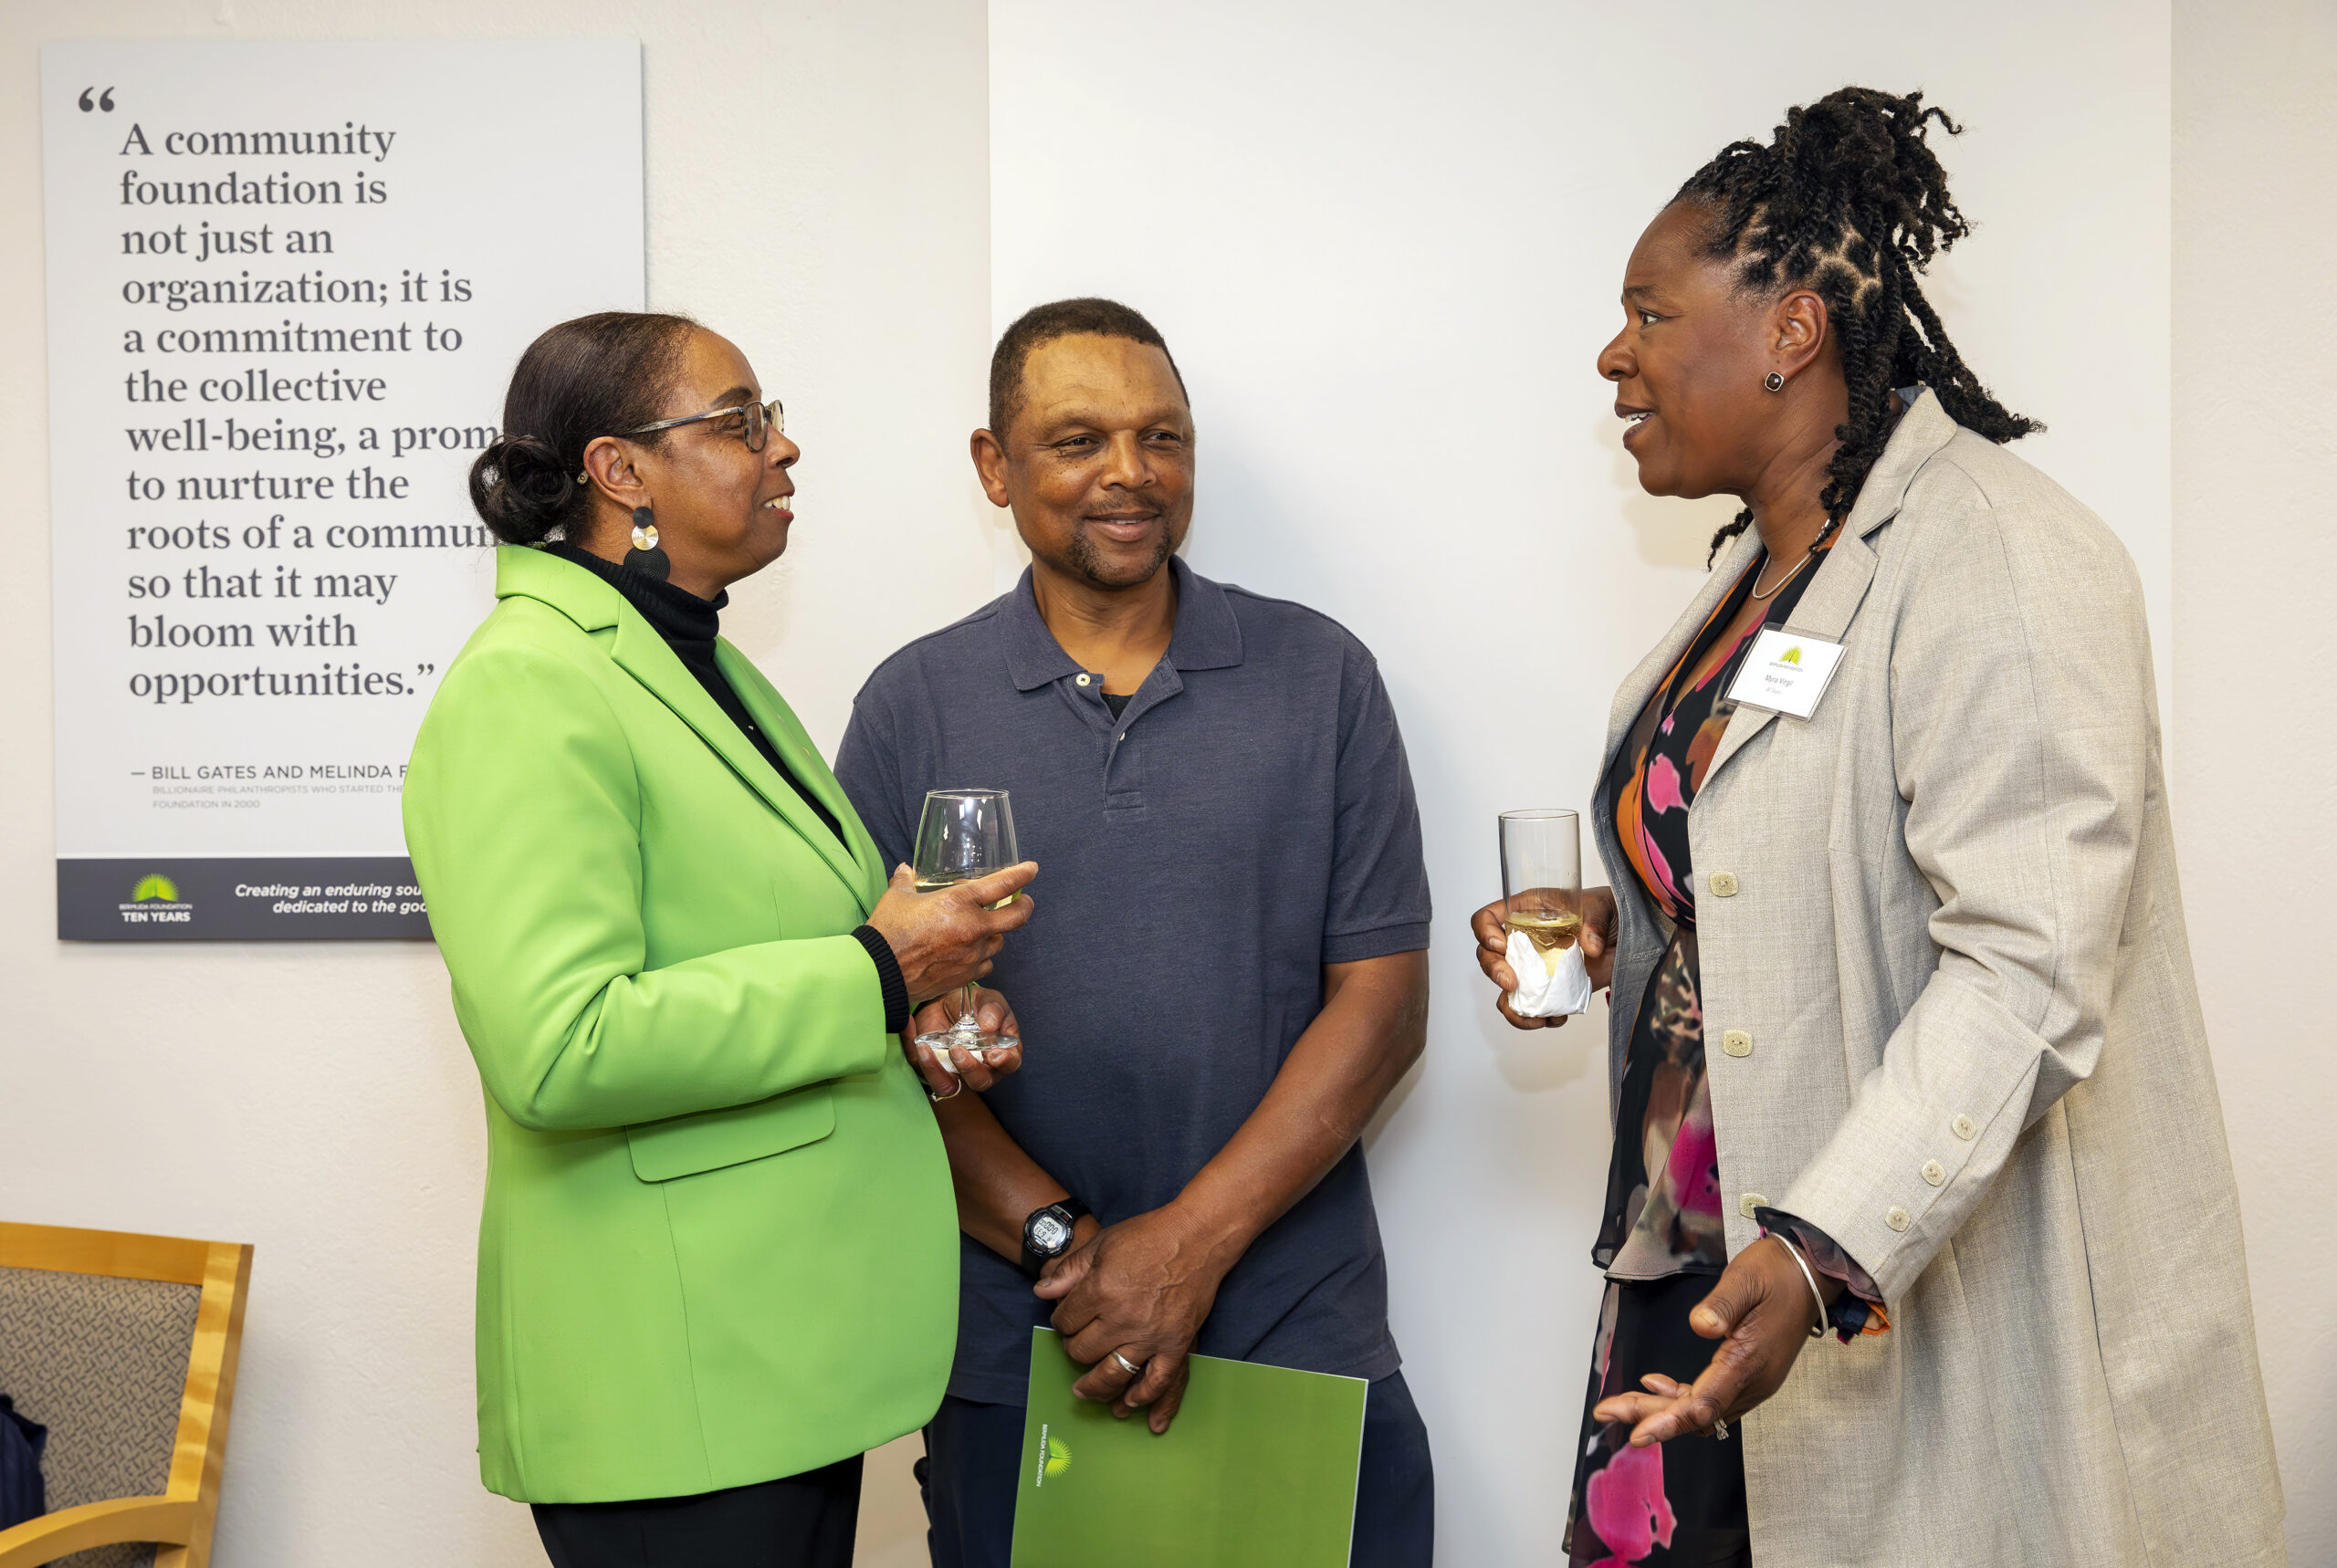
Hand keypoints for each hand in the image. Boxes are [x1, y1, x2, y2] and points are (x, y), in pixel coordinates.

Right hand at [866, 862, 1036, 1003]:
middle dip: (1025, 905)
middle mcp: (973, 927)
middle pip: (1017, 916)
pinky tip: (970, 953)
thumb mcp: (897, 897)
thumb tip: (906, 869)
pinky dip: (982, 956)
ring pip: (1000, 941)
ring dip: (996, 933)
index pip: (1002, 884)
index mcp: (959, 902)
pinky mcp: (967, 975)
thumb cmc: (888, 932)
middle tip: (1024, 900)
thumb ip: (906, 880)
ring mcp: (973, 954)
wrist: (881, 972)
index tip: (1031, 869)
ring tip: (984, 929)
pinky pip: (986, 964)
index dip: (1021, 875)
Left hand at [903, 988, 1023, 1095]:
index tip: (994, 1055)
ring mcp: (955, 1072)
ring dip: (937, 1072)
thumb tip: (989, 1024)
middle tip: (957, 1049)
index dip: (1004, 1062)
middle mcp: (981, 1068)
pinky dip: (916, 1056)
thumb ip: (994, 1009)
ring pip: (948, 1087)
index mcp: (1002, 1051)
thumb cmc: (975, 1004)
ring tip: (927, 1049)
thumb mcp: (989, 999)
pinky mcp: (933, 1068)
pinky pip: (922, 1071)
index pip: (1010, 1064)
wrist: (946, 1000)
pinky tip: (914, 1036)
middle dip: (969, 1069)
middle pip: (980, 1081)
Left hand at [1033, 1204, 1234, 1434]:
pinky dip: (1142, 1396)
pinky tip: (1129, 1402)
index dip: (1060, 1323)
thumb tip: (1041, 1292)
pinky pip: (1157, 1381)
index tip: (1065, 1321)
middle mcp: (1121, 1318)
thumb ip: (1069, 1271)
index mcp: (1100, 1290)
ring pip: (1113, 1374)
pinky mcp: (1175, 1344)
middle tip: (1075, 1347)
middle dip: (1073, 1350)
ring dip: (1095, 1387)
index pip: (1065, 1322)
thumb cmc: (1148, 1236)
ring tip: (1084, 1391)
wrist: (1197, 1236)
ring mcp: (1150, 1335)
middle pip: (1083, 1351)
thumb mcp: (1102, 1244)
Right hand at [1471, 885, 1616, 1029]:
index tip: (1502, 945)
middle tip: (1512, 983)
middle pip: (1488, 956)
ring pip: (1504, 990)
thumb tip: (1590, 946)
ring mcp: (1533, 968)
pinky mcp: (1548, 989)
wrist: (1625, 938)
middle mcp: (1523, 941)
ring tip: (1535, 1015)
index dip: (1485, 931)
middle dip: (1493, 971)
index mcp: (1526, 912)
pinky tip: (1556, 1017)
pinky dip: (1536, 1019)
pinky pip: (1529, 1008)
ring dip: (1511, 1006)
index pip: (1488, 918)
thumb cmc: (1608, 911)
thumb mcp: (1602, 906)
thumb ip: (1595, 922)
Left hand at [1592, 1236, 1833, 1445]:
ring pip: (1703, 1411)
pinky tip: (1657, 1385)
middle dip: (1651, 1415)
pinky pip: (1713, 1399)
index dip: (1668, 1421)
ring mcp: (1754, 1382)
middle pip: (1697, 1414)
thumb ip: (1722, 1303)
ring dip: (1663, 1409)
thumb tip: (1700, 1326)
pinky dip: (1682, 1398)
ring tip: (1623, 1403)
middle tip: (1607, 1411)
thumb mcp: (1746, 1278)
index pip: (1704, 1405)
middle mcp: (1753, 1382)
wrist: (1812, 1274)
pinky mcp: (1752, 1375)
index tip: (1637, 1433)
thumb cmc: (1776, 1273)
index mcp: (1749, 1361)